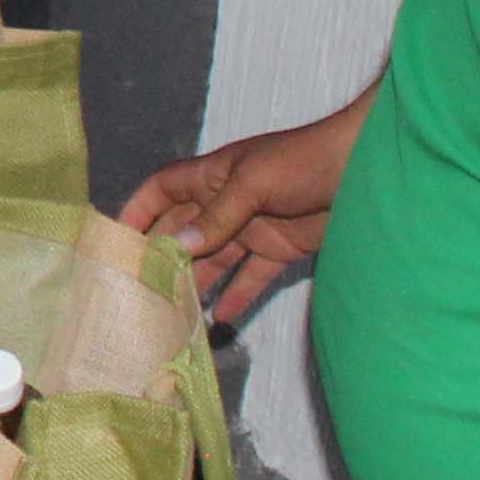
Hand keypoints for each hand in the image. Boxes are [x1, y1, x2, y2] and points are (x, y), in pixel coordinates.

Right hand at [118, 102, 361, 323]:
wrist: (363, 167)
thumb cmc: (303, 160)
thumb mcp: (253, 183)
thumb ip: (216, 219)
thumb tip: (178, 249)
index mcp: (212, 176)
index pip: (162, 191)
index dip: (138, 211)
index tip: (116, 241)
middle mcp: (225, 202)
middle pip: (183, 232)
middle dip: (162, 257)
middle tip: (139, 291)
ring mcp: (252, 227)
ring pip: (215, 260)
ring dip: (197, 283)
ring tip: (174, 313)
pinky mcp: (280, 248)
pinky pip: (252, 277)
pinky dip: (238, 296)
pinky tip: (222, 320)